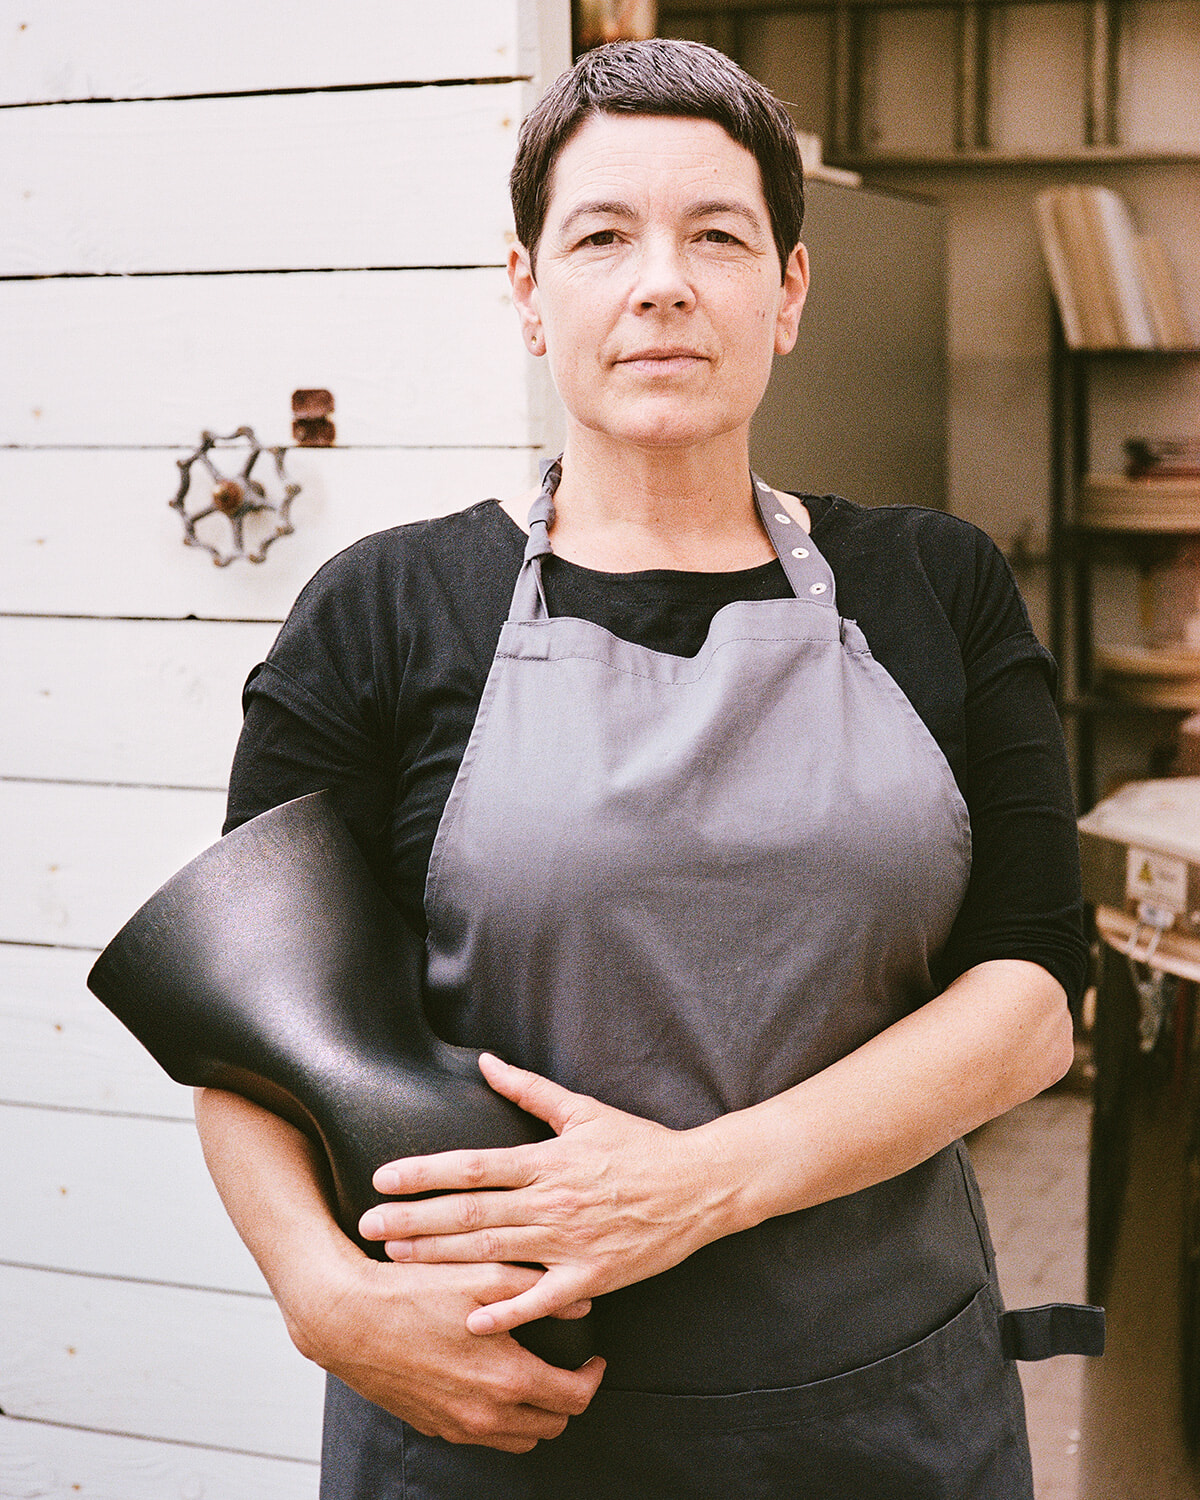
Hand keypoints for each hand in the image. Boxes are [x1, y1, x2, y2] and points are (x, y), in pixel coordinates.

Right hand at [284, 1249, 604, 1451]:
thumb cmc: (413, 1292)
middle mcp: (484, 1413)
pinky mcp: (432, 1426)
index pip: (573, 1398)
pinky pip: (482, 1437)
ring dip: (535, 1414)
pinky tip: (491, 1381)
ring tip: (534, 1377)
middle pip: (552, 1426)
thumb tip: (582, 1302)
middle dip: (568, 1398)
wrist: (348, 1319)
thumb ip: (535, 1290)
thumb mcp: (482, 1275)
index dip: (592, 1378)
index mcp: (506, 1378)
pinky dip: (499, 1418)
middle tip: (568, 1367)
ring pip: (519, 1439)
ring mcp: (456, 1426)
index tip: (592, 1359)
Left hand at [358, 1054, 724, 1335]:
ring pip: (494, 1252)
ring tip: (396, 1260)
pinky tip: (469, 1319)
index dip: (424, 1172)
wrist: (699, 1186)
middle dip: (414, 1219)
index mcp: (547, 1160)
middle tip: (366, 1227)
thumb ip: (529, 1090)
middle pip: (470, 1212)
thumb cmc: (640, 1144)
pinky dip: (506, 1309)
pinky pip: (542, 1298)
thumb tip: (485, 1062)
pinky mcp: (593, 1276)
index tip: (382, 1178)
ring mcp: (571, 1242)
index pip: (473, 1166)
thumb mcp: (584, 1110)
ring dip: (441, 1257)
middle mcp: (552, 1202)